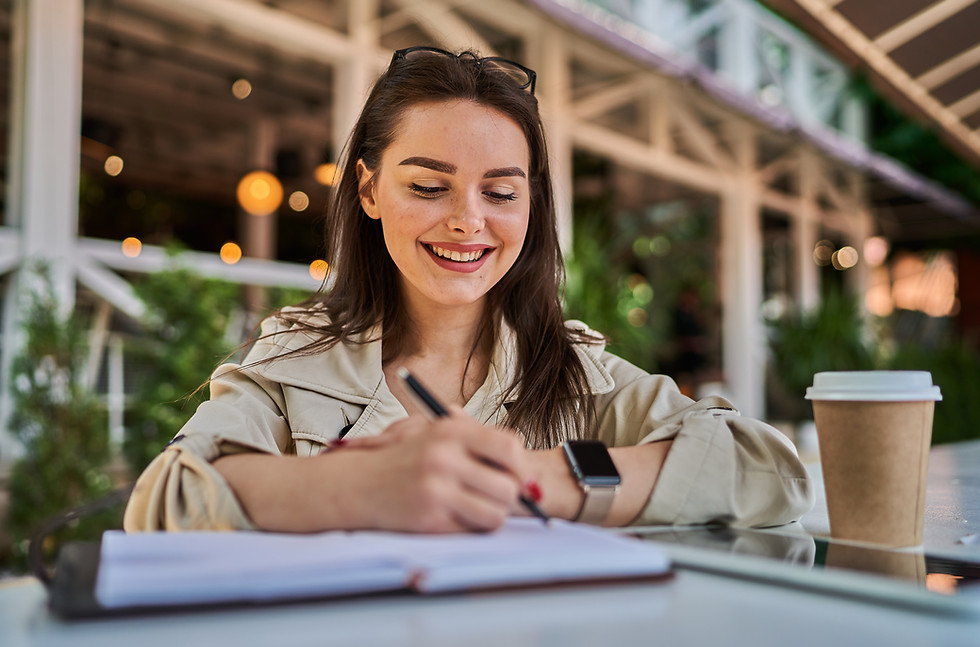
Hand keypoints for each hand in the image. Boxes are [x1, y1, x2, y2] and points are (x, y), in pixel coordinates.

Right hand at [329, 407, 531, 532]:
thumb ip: (480, 442)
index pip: (510, 447)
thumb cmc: (407, 458)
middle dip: (510, 496)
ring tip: (479, 507)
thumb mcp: (437, 433)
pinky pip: (473, 530)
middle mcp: (445, 458)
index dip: (520, 465)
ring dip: (493, 515)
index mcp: (451, 431)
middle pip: (508, 487)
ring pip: (496, 514)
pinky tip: (457, 515)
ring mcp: (436, 490)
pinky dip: (471, 526)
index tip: (518, 475)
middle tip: (500, 496)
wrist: (360, 483)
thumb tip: (526, 472)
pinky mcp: (430, 519)